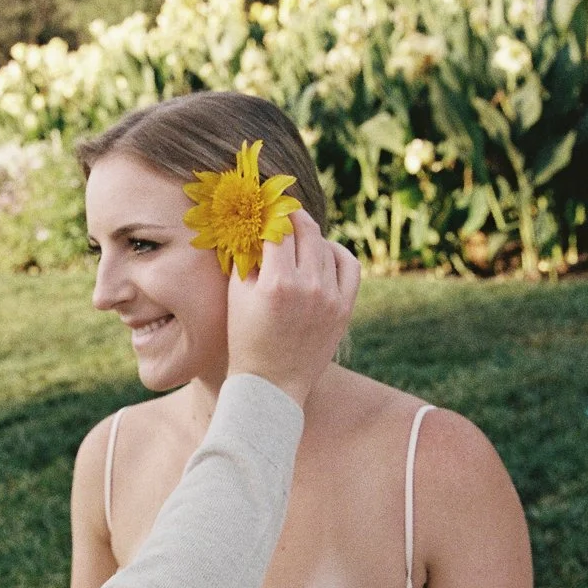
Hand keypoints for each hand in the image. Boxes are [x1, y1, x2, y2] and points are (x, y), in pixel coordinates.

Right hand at [226, 213, 359, 408]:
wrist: (271, 384)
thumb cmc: (245, 339)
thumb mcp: (237, 294)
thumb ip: (247, 255)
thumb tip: (255, 224)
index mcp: (277, 282)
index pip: (279, 228)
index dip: (272, 211)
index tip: (266, 203)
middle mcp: (308, 286)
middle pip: (306, 230)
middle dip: (292, 215)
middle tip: (283, 209)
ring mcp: (330, 297)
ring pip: (326, 246)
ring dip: (310, 234)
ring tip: (297, 233)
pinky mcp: (344, 308)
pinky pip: (349, 265)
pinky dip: (337, 252)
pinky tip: (323, 251)